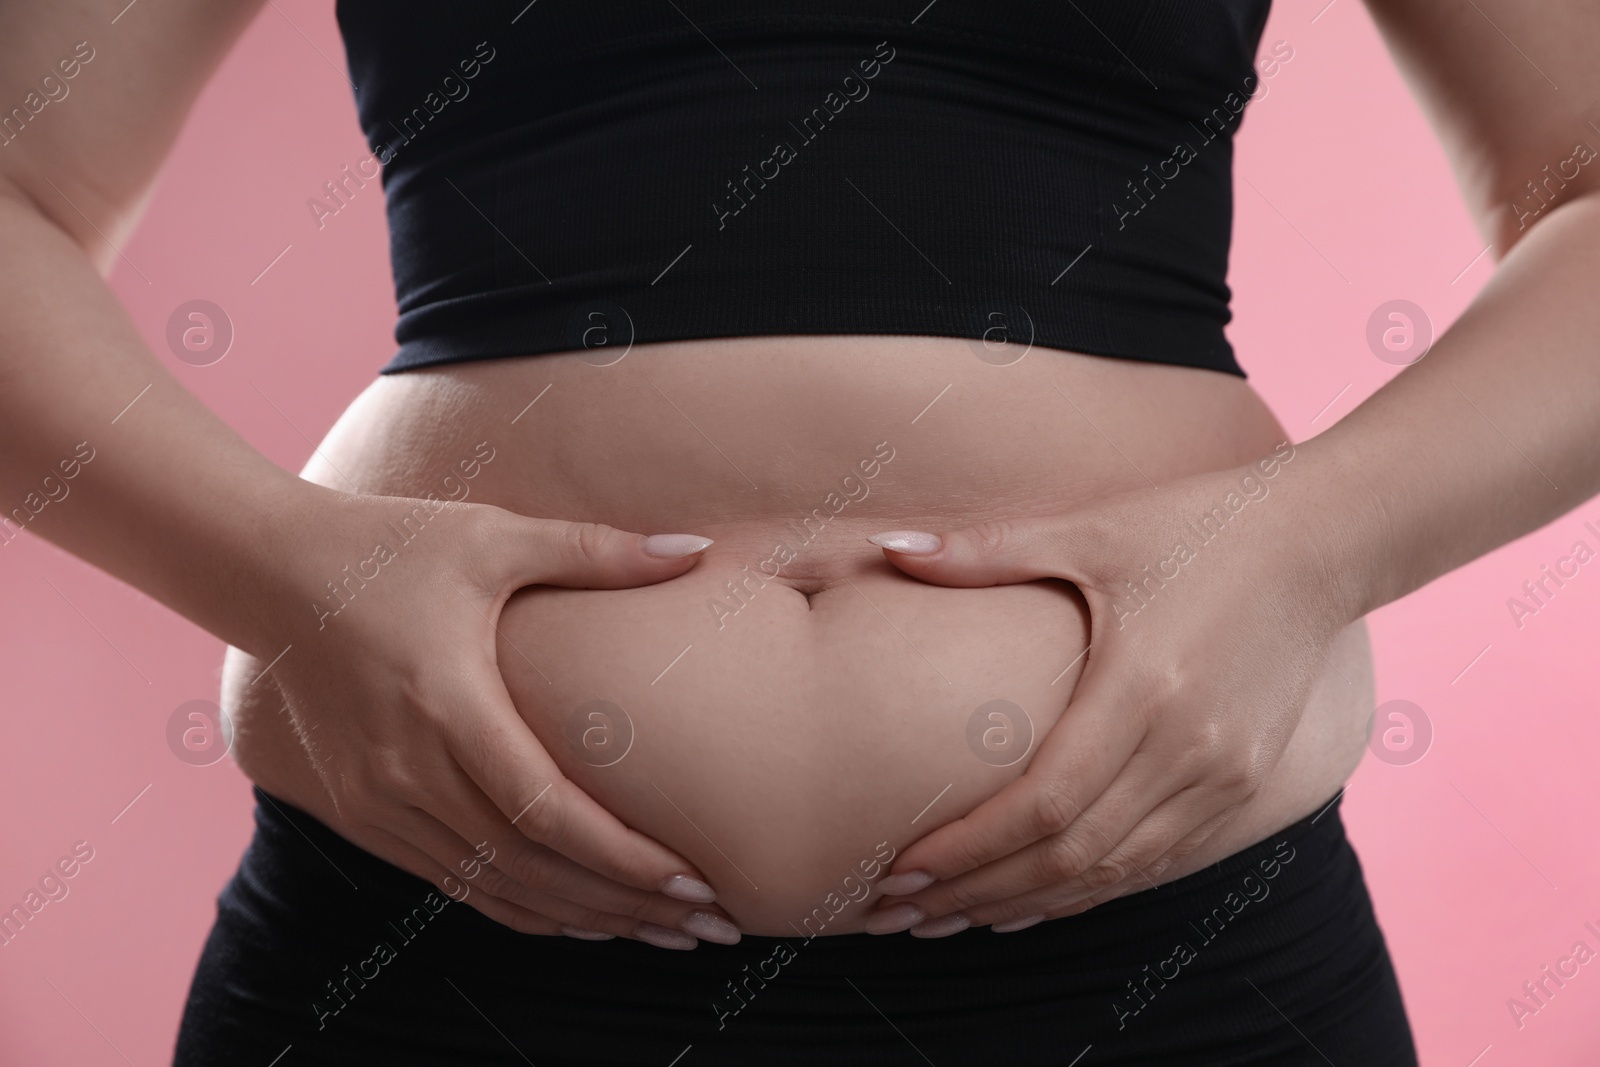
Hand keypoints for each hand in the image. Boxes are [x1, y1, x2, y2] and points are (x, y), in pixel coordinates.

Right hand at [224, 487, 739, 948]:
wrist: (267, 573)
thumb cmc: (390, 546)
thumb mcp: (494, 537)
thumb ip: (596, 551)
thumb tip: (696, 548)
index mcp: (447, 704)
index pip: (547, 810)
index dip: (623, 857)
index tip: (695, 879)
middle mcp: (407, 769)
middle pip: (531, 868)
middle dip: (627, 906)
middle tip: (708, 925)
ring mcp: (377, 801)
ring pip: (494, 888)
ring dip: (583, 919)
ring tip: (662, 933)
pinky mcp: (362, 813)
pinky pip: (454, 882)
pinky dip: (522, 906)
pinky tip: (580, 917)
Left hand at [862, 444, 1357, 934]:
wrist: (1323, 539)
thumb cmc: (1197, 526)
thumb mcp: (1090, 531)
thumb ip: (985, 551)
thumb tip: (885, 548)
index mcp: (1142, 689)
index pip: (1042, 804)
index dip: (968, 848)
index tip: (902, 870)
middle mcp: (1189, 750)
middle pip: (1070, 856)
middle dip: (979, 893)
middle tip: (903, 912)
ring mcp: (1225, 776)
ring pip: (1115, 873)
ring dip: (1029, 904)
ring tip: (953, 920)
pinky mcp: (1246, 786)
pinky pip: (1159, 861)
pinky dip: (1093, 890)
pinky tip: (1037, 902)